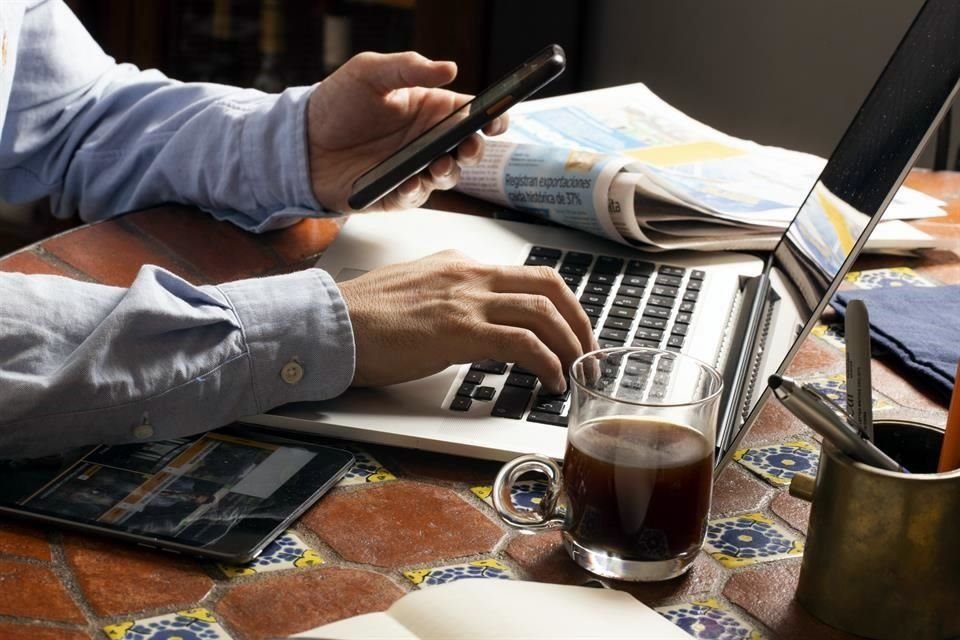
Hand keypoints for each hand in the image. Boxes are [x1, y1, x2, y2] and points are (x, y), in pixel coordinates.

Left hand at [307, 51, 507, 211]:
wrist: (300, 142)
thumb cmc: (335, 103)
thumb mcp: (369, 71)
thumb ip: (409, 67)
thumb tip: (450, 69)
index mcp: (429, 108)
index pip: (470, 114)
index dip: (490, 118)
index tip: (496, 121)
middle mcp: (426, 140)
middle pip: (466, 148)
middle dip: (474, 149)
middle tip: (468, 146)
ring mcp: (413, 168)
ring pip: (447, 175)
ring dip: (448, 172)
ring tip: (437, 165)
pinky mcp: (395, 193)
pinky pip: (416, 197)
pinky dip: (417, 191)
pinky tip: (409, 182)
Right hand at [337, 250, 597, 393]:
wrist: (330, 323)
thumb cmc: (363, 316)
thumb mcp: (416, 292)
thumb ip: (449, 297)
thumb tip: (473, 320)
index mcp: (460, 264)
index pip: (527, 275)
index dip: (559, 303)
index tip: (569, 329)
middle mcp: (470, 274)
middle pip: (549, 286)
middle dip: (578, 320)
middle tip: (587, 349)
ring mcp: (466, 300)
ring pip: (544, 312)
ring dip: (570, 344)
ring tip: (576, 370)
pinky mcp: (460, 330)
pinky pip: (524, 343)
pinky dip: (548, 363)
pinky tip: (550, 381)